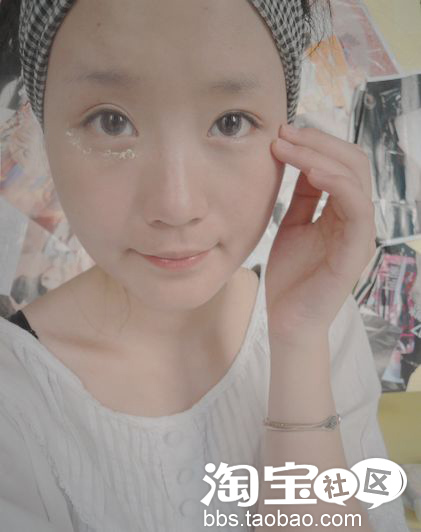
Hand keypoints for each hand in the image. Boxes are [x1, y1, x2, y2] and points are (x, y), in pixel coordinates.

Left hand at [265, 125, 375, 344]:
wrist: (288, 320)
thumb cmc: (291, 276)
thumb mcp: (293, 225)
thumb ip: (303, 196)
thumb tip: (301, 159)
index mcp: (341, 212)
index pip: (341, 164)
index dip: (315, 143)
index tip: (280, 134)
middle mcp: (355, 218)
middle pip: (352, 162)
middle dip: (318, 141)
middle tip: (283, 132)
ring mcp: (358, 234)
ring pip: (355, 177)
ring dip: (320, 155)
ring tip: (286, 146)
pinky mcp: (355, 251)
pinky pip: (356, 207)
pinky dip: (336, 182)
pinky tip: (310, 170)